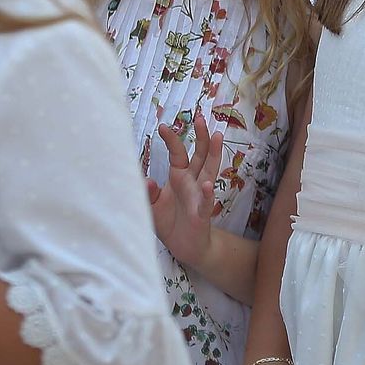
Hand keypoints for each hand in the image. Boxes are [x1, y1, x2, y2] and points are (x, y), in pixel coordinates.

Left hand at [145, 109, 221, 268]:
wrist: (184, 247)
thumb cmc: (169, 222)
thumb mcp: (151, 206)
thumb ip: (148, 193)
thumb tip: (147, 181)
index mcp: (179, 176)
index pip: (178, 153)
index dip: (172, 139)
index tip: (163, 126)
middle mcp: (192, 181)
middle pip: (200, 154)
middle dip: (201, 136)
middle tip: (200, 117)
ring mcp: (199, 195)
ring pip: (210, 170)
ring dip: (213, 153)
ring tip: (217, 136)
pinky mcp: (202, 213)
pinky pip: (206, 202)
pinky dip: (207, 194)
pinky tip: (207, 185)